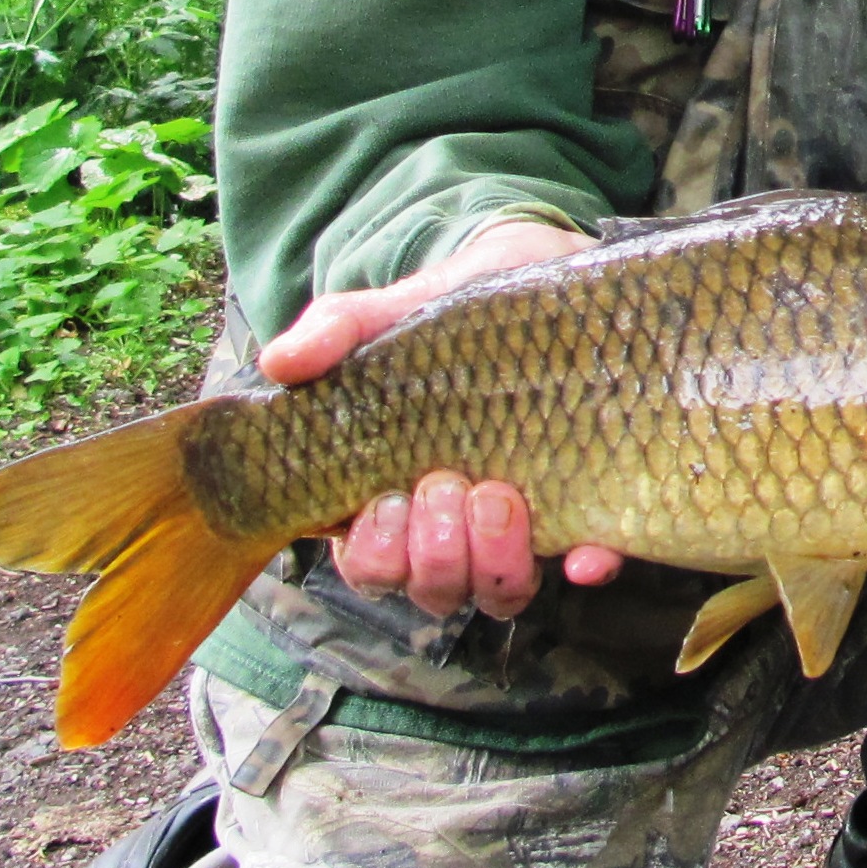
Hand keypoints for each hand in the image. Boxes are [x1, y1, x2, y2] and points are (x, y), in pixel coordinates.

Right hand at [257, 220, 625, 616]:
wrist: (530, 275)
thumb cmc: (443, 315)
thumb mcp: (387, 314)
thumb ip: (334, 333)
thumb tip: (279, 361)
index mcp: (390, 496)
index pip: (370, 563)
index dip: (375, 554)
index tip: (386, 502)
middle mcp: (452, 529)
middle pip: (432, 588)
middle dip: (436, 556)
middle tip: (446, 488)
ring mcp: (517, 527)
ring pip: (499, 592)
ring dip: (496, 563)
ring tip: (500, 498)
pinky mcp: (583, 508)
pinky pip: (587, 562)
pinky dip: (586, 564)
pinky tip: (584, 556)